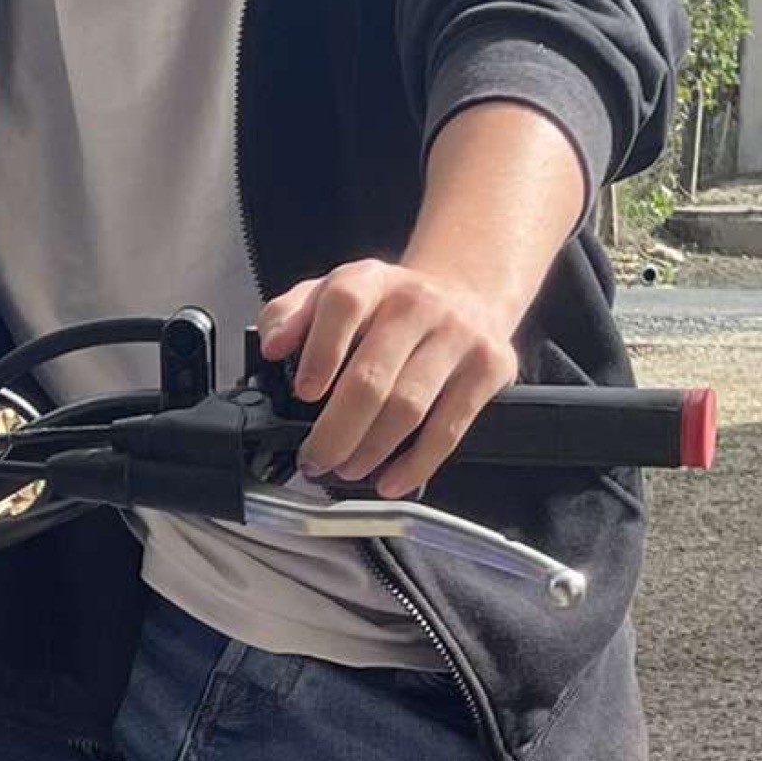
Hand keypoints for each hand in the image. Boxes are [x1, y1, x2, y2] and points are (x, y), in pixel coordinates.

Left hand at [259, 260, 521, 497]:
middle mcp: (417, 303)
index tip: (304, 393)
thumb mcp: (332, 293)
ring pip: (407, 409)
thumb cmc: (387, 308)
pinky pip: (448, 429)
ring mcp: (458, 335)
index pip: (344, 305)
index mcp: (372, 281)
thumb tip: (272, 346)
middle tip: (315, 459)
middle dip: (335, 432)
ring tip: (346, 469)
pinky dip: (415, 464)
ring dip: (369, 452)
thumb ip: (290, 314)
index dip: (320, 352)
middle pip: (372, 378)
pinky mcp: (489, 368)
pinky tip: (389, 480)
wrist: (466, 294)